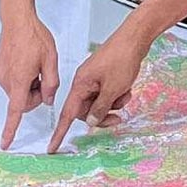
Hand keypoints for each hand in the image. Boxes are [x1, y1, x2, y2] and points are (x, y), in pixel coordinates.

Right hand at [0, 12, 59, 148]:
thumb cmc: (34, 36)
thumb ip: (51, 84)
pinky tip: (27, 61)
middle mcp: (6, 80)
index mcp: (19, 80)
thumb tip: (48, 100)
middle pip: (23, 101)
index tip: (5, 143)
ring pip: (19, 91)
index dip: (10, 129)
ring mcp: (1, 74)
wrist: (17, 19)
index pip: (16, 110)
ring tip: (35, 64)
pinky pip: (14, 81)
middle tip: (44, 75)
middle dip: (36, 94)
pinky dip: (23, 77)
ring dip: (30, 84)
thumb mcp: (51, 60)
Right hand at [48, 26, 149, 152]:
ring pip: (99, 103)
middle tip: (118, 118)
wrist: (134, 39)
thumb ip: (100, 108)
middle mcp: (84, 82)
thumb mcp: (112, 89)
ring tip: (126, 95)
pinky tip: (127, 89)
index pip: (67, 114)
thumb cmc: (121, 59)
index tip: (52, 148)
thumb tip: (89, 122)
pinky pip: (107, 94)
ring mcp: (94, 79)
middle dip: (102, 116)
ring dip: (113, 104)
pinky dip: (117, 95)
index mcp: (80, 84)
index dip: (59, 133)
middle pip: (86, 111)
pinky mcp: (104, 76)